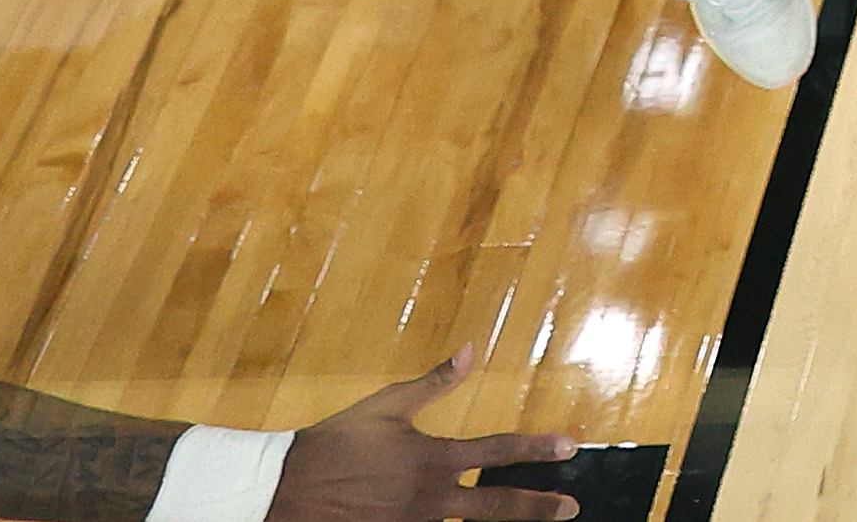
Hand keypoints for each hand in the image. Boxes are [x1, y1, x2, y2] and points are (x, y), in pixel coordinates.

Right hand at [264, 356, 578, 519]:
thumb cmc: (336, 442)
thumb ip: (434, 382)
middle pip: (497, 506)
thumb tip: (470, 349)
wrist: (286, 489)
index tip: (570, 448)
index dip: (538, 449)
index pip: (498, 451)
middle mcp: (430, 497)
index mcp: (433, 458)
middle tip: (570, 507)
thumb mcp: (387, 405)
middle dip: (538, 507)